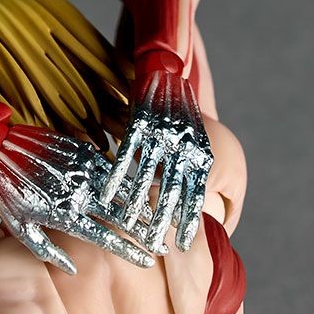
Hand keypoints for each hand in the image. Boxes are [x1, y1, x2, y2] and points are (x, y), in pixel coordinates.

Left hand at [0, 125, 153, 274]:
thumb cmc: (6, 191)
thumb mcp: (20, 227)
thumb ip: (48, 251)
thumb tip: (72, 270)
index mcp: (65, 216)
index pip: (106, 239)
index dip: (130, 251)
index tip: (148, 261)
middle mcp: (79, 194)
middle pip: (123, 218)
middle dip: (146, 233)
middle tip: (163, 245)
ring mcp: (84, 171)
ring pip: (123, 193)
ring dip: (144, 208)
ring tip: (160, 221)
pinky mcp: (84, 152)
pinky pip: (114, 170)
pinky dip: (130, 183)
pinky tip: (142, 190)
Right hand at [98, 69, 212, 252]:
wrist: (167, 65)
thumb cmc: (178, 110)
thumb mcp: (196, 141)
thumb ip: (195, 171)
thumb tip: (205, 204)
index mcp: (199, 152)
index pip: (196, 195)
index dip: (189, 220)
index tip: (184, 245)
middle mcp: (183, 146)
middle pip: (173, 192)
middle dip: (164, 222)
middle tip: (157, 247)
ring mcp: (161, 135)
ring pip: (148, 177)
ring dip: (138, 205)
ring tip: (129, 226)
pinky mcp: (140, 123)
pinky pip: (126, 155)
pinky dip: (116, 176)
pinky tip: (107, 194)